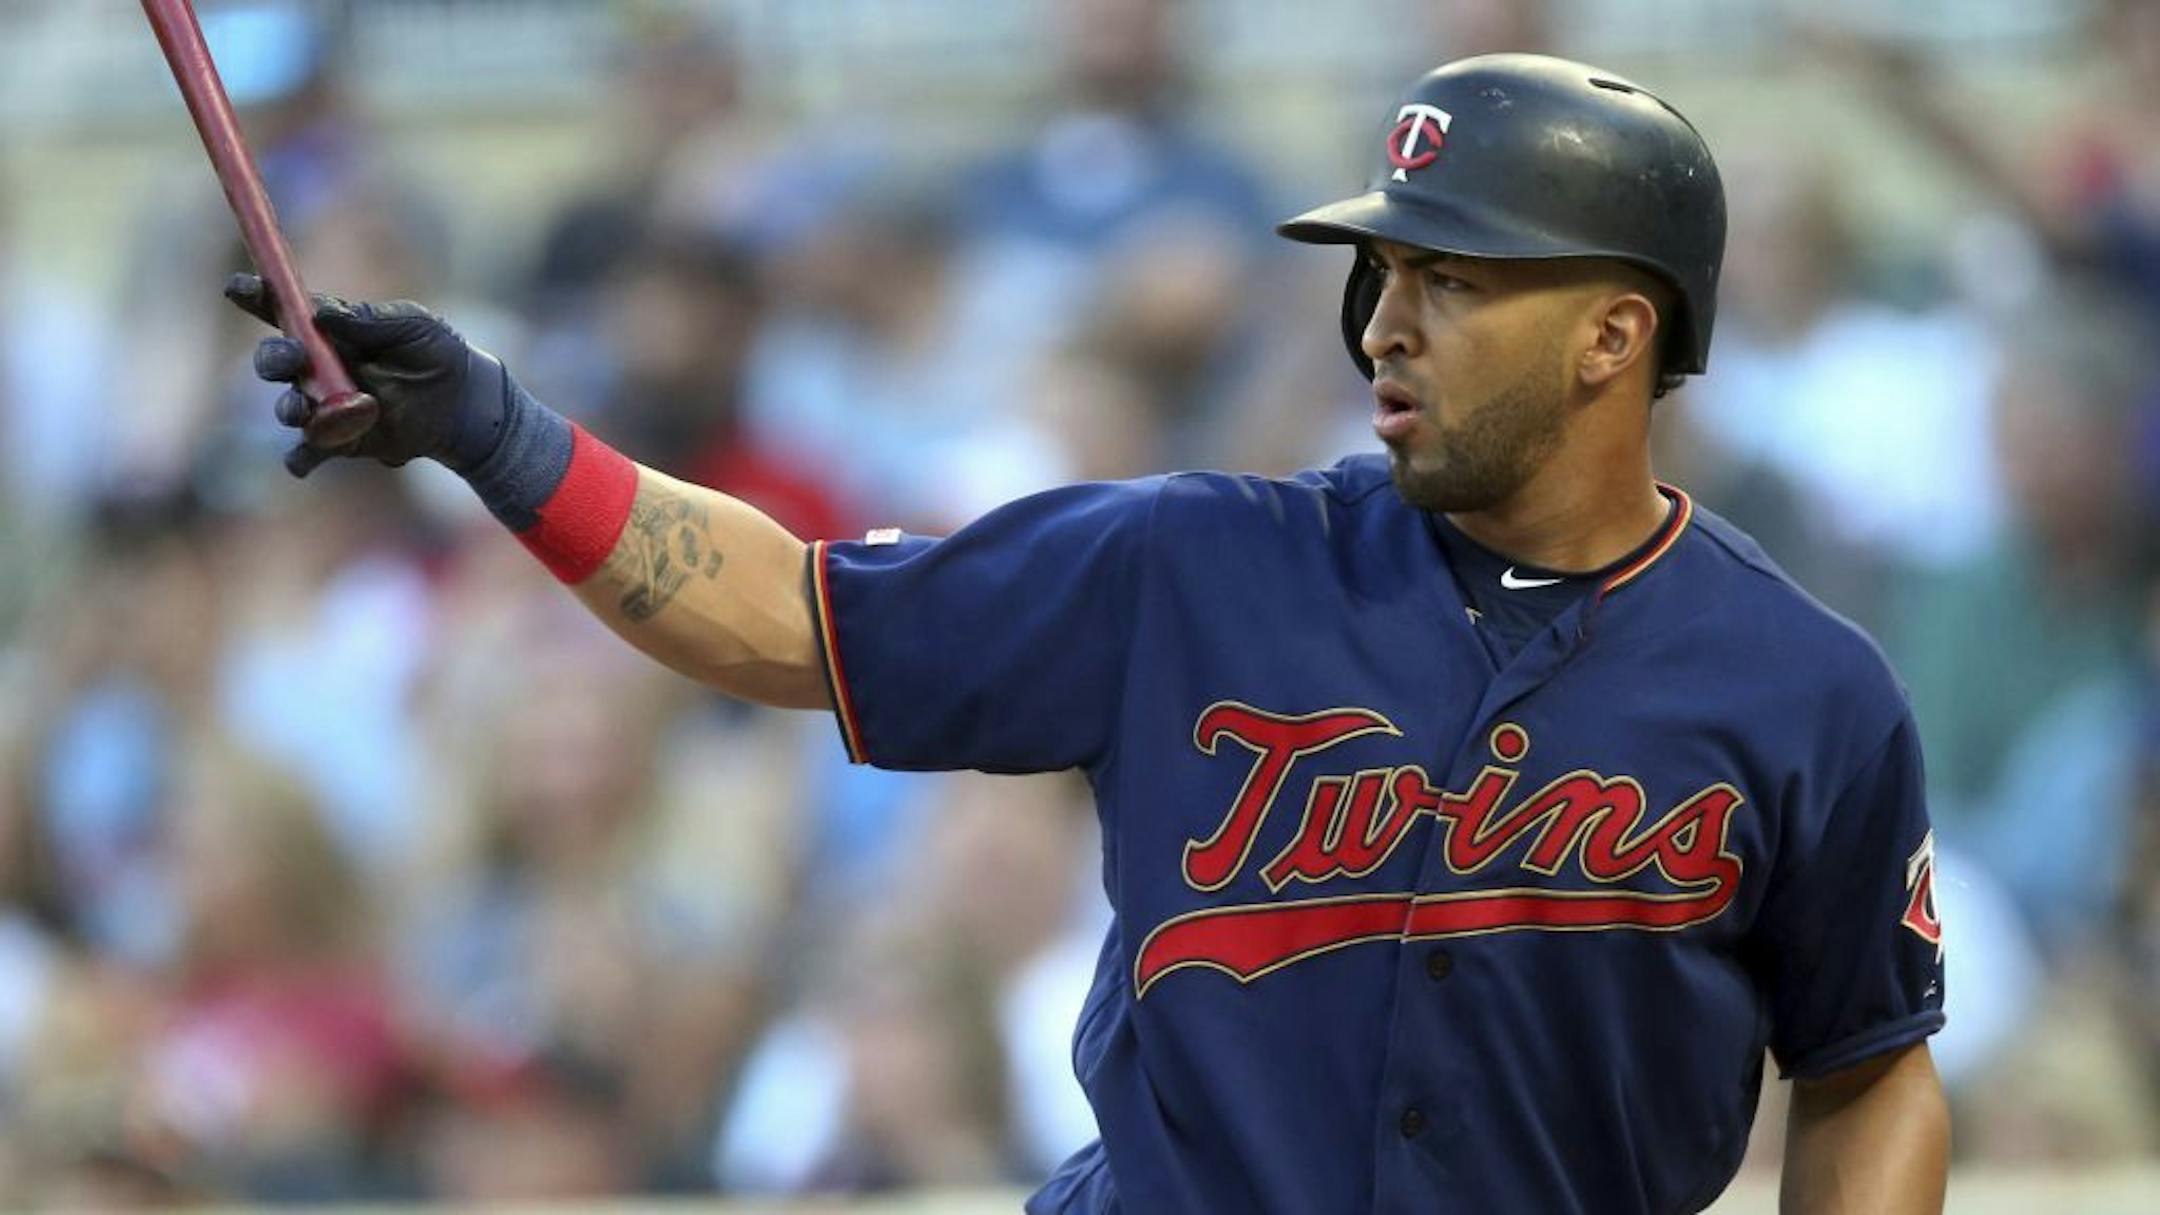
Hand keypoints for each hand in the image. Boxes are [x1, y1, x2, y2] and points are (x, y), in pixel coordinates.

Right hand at [225, 273, 507, 477]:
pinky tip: (303, 461)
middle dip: (273, 359)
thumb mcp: (412, 326)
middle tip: (292, 359)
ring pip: (288, 408)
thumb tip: (320, 313)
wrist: (464, 405)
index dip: (256, 297)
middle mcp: (317, 367)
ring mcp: (323, 406)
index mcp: (328, 330)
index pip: (283, 310)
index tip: (239, 288)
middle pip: (274, 361)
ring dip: (293, 408)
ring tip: (313, 409)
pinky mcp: (338, 441)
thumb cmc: (437, 353)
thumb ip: (367, 319)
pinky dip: (301, 458)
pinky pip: (307, 452)